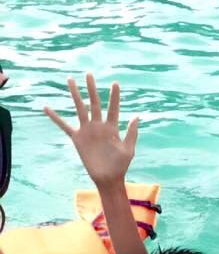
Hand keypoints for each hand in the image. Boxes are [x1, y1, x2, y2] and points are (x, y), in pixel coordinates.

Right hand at [44, 74, 138, 188]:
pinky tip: (46, 108)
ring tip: (70, 80)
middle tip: (89, 74)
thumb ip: (132, 133)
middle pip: (95, 103)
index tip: (115, 83)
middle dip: (92, 89)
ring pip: (80, 108)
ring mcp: (87, 131)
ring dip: (75, 95)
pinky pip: (64, 126)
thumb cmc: (121, 166)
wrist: (108, 178)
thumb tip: (136, 116)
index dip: (114, 96)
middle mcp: (99, 126)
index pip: (113, 108)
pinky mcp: (77, 138)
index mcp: (112, 128)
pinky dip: (55, 117)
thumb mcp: (129, 149)